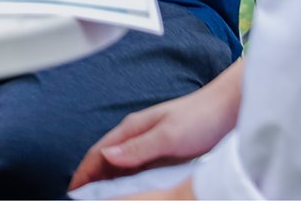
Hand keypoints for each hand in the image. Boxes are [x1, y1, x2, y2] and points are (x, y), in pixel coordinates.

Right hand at [69, 69, 241, 189]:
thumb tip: (106, 156)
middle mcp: (137, 137)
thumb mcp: (168, 135)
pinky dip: (127, 182)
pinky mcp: (164, 154)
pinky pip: (138, 171)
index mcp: (132, 129)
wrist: (228, 109)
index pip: (98, 153)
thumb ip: (137, 147)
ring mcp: (150, 146)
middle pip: (105, 161)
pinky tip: (129, 192)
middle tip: (82, 197)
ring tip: (101, 197)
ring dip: (108, 182)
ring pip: (121, 168)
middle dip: (91, 179)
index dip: (83, 172)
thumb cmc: (201, 116)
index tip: (72, 190)